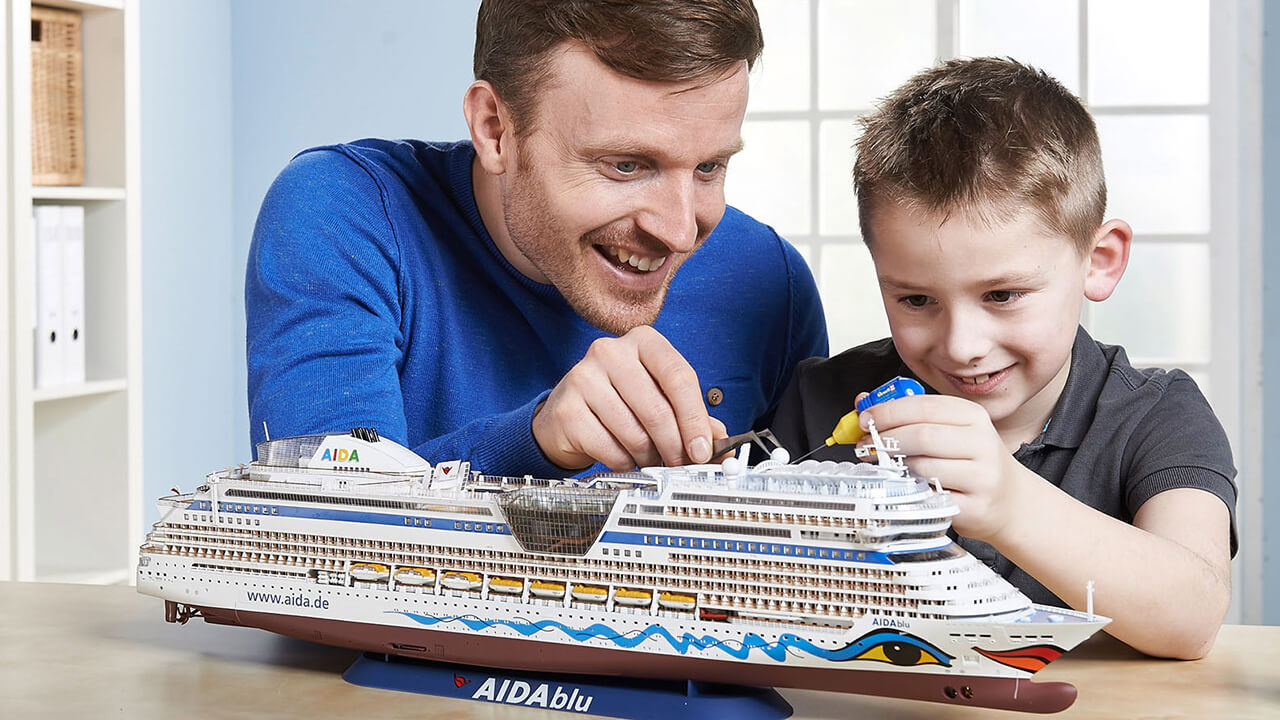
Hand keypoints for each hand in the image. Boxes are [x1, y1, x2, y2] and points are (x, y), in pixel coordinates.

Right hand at [532, 326, 725, 470]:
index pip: (679, 377)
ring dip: (649, 457)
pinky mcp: (567, 408)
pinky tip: (623, 456)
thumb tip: (721, 443)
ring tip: (649, 457)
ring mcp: (584, 377)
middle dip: (676, 447)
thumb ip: (691, 417)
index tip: (703, 450)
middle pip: (658, 409)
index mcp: (643, 342)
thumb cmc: (618, 403)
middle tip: (681, 465)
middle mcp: (611, 352)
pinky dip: (624, 462)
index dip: (695, 419)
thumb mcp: (658, 399)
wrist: (567, 416)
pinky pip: (609, 449)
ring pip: (635, 434)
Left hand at [859, 394, 1037, 542]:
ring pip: (924, 468)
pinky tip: (908, 488)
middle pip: (922, 436)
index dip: (887, 412)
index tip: (864, 420)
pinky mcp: (976, 506)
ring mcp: (982, 476)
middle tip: (866, 446)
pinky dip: (913, 492)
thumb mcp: (949, 430)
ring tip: (886, 467)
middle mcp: (982, 443)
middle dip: (886, 440)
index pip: (923, 407)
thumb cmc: (971, 462)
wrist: (1010, 500)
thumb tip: (863, 402)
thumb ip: (910, 415)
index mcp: (973, 416)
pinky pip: (931, 498)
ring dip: (896, 468)